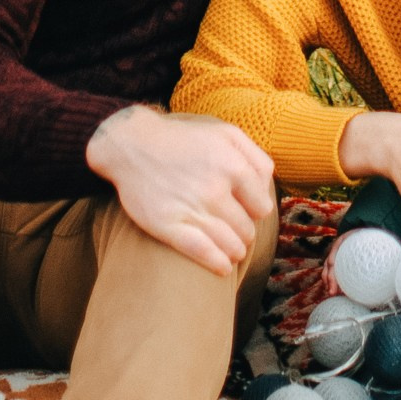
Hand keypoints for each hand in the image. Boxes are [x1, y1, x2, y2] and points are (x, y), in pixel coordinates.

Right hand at [85, 104, 274, 275]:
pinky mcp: (169, 226)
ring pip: (231, 245)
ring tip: (230, 248)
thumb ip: (255, 156)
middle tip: (233, 228)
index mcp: (232, 165)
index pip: (262, 207)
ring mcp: (192, 209)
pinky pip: (204, 254)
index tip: (244, 210)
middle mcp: (215, 188)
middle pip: (247, 229)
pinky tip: (222, 266)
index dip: (254, 211)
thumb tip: (268, 186)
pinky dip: (218, 264)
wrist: (131, 144)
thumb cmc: (183, 139)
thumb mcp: (224, 133)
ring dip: (235, 250)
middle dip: (244, 232)